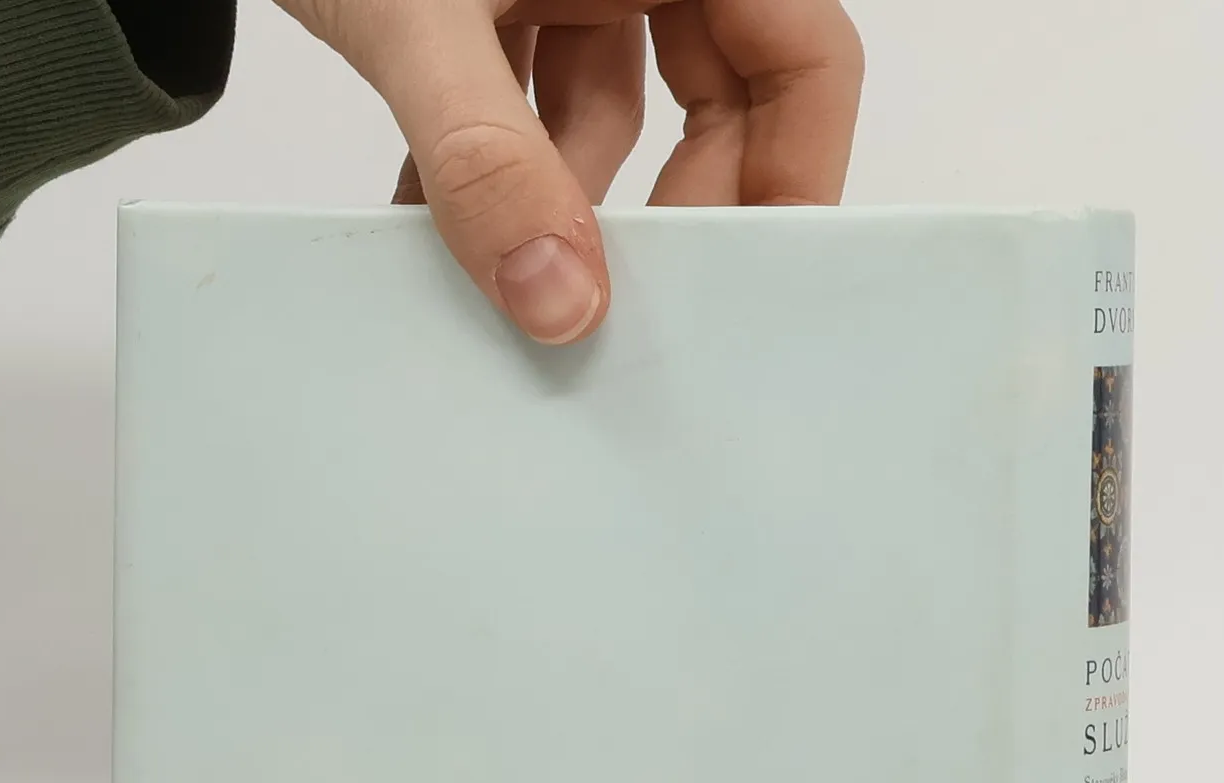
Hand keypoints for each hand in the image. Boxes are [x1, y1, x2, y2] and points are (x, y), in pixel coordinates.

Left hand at [274, 1, 862, 343]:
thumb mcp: (419, 17)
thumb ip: (488, 159)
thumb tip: (559, 305)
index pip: (804, 57)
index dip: (795, 174)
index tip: (750, 286)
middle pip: (723, 101)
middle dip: (666, 212)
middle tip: (624, 312)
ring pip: (615, 116)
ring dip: (559, 209)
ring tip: (505, 290)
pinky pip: (532, 101)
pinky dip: (494, 171)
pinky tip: (439, 236)